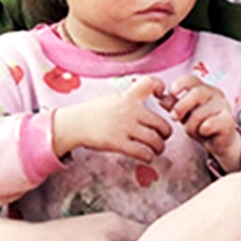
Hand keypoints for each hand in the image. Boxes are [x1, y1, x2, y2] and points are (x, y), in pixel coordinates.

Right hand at [52, 76, 171, 161]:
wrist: (74, 124)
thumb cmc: (95, 113)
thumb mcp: (114, 99)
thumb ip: (132, 100)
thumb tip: (151, 103)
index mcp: (129, 97)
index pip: (150, 83)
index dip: (162, 88)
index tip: (163, 97)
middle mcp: (130, 110)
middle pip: (162, 123)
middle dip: (166, 133)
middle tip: (163, 137)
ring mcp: (124, 126)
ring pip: (155, 140)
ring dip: (160, 147)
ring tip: (157, 149)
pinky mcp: (118, 142)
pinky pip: (143, 152)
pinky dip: (149, 156)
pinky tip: (147, 157)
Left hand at [166, 75, 240, 170]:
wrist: (219, 141)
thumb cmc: (201, 123)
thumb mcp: (184, 114)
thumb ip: (174, 105)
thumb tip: (160, 98)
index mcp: (203, 88)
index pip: (191, 79)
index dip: (179, 84)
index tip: (171, 93)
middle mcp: (215, 93)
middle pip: (196, 93)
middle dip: (181, 107)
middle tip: (174, 118)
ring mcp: (223, 106)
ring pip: (199, 113)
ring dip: (191, 126)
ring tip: (194, 130)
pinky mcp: (228, 120)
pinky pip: (208, 125)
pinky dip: (201, 131)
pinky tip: (204, 133)